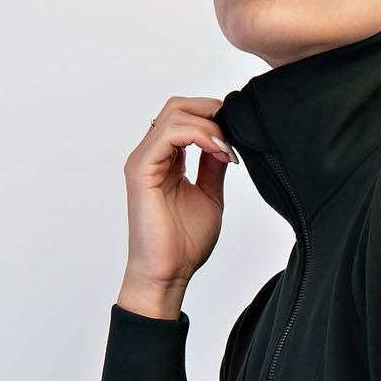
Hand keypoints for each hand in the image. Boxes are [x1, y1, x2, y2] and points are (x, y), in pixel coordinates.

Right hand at [120, 96, 236, 298]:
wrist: (169, 274)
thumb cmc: (184, 244)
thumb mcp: (210, 195)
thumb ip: (213, 166)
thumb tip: (227, 141)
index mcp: (166, 159)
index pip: (186, 117)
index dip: (216, 119)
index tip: (240, 141)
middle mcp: (151, 155)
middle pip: (178, 106)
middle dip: (213, 111)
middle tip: (236, 134)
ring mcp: (143, 160)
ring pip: (175, 113)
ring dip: (209, 124)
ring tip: (228, 149)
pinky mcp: (141, 169)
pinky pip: (169, 134)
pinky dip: (199, 134)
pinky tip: (218, 151)